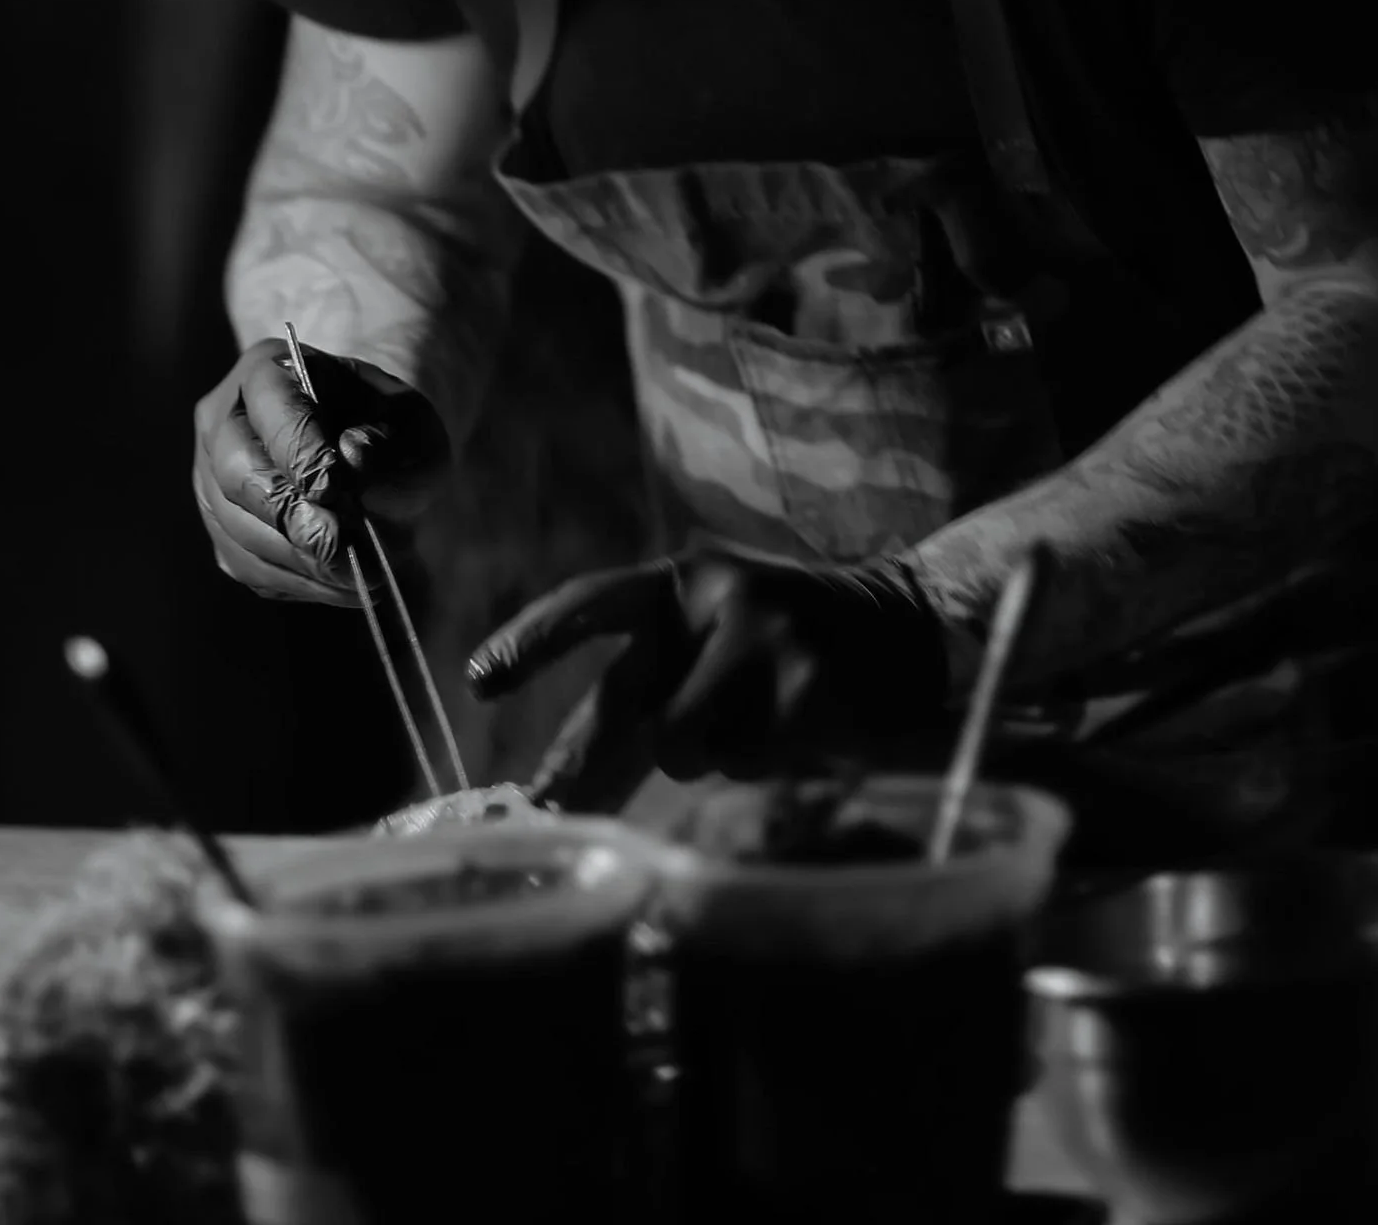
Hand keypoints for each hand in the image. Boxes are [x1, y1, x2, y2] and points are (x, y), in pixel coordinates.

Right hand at [193, 338, 449, 608]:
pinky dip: (295, 580)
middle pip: (235, 471)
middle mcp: (224, 421)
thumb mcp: (414, 423)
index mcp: (267, 370)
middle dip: (290, 513)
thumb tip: (354, 457)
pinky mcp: (223, 530)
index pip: (270, 407)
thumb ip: (395, 441)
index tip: (337, 489)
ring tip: (356, 573)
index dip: (300, 450)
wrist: (368, 453)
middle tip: (338, 543)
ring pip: (236, 527)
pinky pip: (245, 564)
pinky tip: (339, 584)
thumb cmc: (389, 430)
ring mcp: (212, 479)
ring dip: (298, 557)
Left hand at [467, 549, 950, 810]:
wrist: (901, 630)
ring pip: (684, 747)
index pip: (593, 602)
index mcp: (680, 578)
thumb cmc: (778, 654)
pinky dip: (763, 762)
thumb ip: (635, 703)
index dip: (533, 639)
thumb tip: (553, 789)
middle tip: (551, 800)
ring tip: (756, 721)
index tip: (477, 681)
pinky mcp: (809, 682)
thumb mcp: (704, 649)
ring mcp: (766, 633)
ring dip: (709, 757)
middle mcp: (717, 592)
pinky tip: (799, 727)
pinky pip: (745, 763)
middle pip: (632, 704)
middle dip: (595, 763)